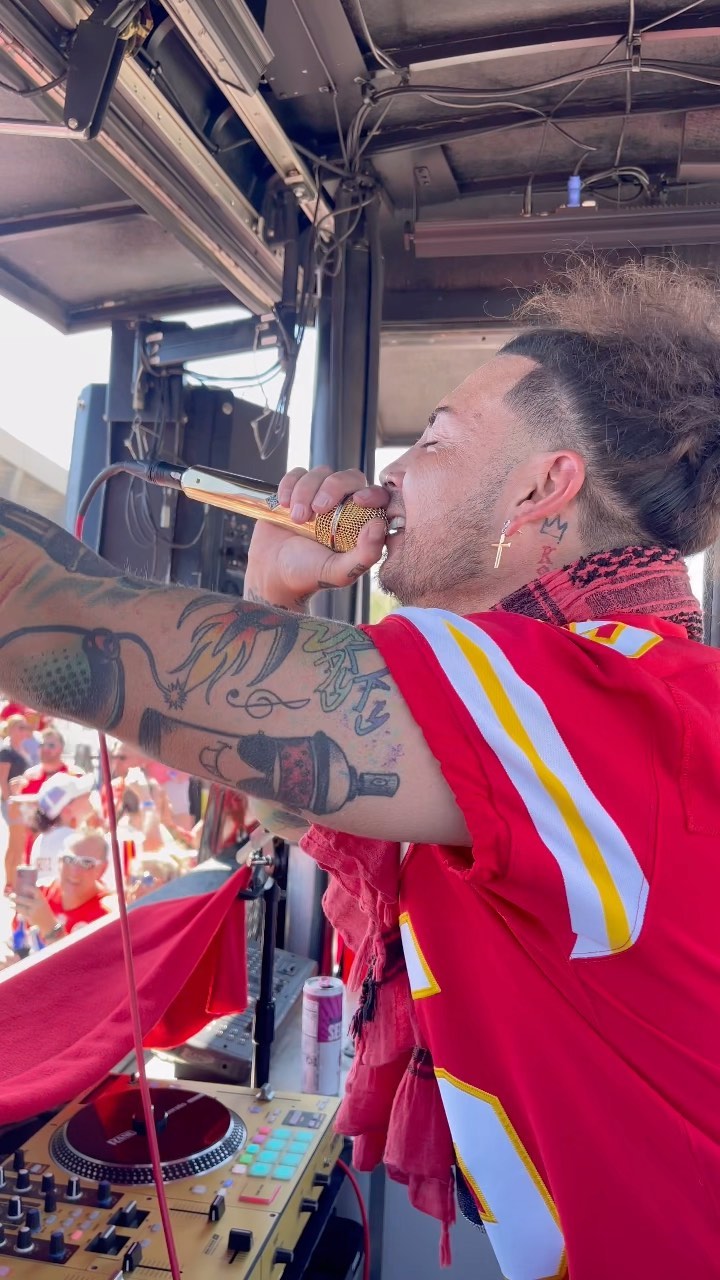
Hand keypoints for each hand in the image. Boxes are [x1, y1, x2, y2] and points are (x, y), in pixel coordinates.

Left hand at [14, 886, 56, 936]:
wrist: (49, 924)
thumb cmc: (44, 912)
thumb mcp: (42, 903)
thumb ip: (34, 899)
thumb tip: (23, 895)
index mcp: (42, 899)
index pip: (35, 890)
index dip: (29, 888)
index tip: (23, 887)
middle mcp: (38, 904)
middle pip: (24, 900)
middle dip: (16, 898)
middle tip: (10, 896)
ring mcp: (33, 912)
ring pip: (20, 907)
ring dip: (14, 906)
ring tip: (10, 905)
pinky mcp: (30, 918)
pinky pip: (22, 913)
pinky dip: (19, 911)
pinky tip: (16, 909)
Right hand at [244, 467, 388, 610]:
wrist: (272, 573)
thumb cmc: (309, 574)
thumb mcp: (339, 572)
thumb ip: (365, 555)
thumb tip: (378, 525)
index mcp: (361, 524)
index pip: (377, 496)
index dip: (371, 492)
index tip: (358, 500)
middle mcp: (343, 506)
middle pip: (348, 477)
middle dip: (332, 488)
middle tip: (316, 510)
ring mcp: (319, 495)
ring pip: (321, 473)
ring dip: (305, 491)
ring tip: (296, 519)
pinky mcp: (297, 490)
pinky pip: (297, 473)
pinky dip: (289, 485)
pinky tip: (284, 505)